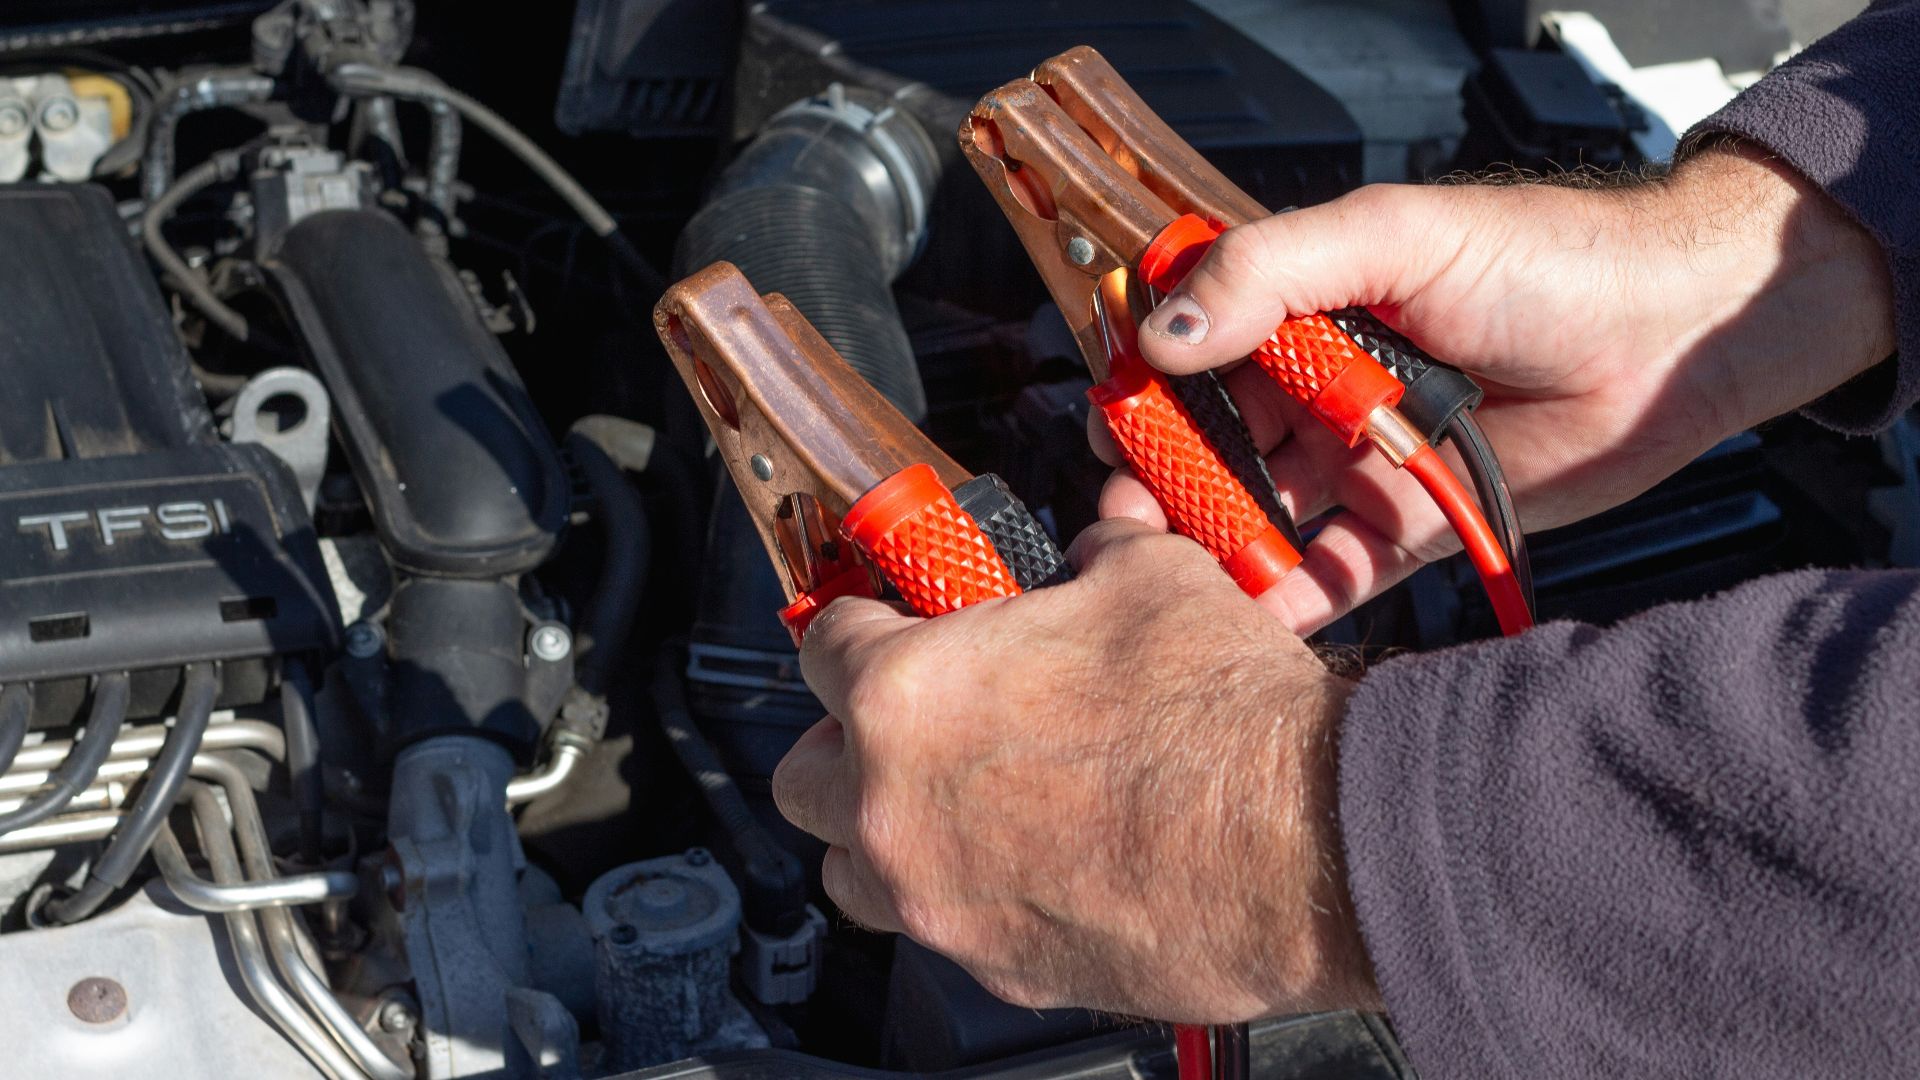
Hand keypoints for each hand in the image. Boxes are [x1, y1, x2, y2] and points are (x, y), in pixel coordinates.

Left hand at [772, 518, 1377, 1022]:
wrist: (1306, 842)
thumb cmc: (1224, 718)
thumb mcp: (1149, 577)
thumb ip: (1090, 558)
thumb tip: (1094, 549)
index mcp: (906, 694)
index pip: (821, 647)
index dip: (857, 625)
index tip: (879, 625)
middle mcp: (896, 807)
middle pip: (804, 775)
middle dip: (844, 741)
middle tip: (906, 719)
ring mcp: (940, 901)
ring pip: (852, 871)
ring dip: (884, 832)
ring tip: (953, 800)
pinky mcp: (999, 968)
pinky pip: (944, 929)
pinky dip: (967, 893)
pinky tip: (1035, 860)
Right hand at [1110, 144, 1894, 632]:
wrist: (1672, 335)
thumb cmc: (1548, 260)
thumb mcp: (1395, 236)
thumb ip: (1273, 272)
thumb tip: (1164, 332)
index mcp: (1301, 305)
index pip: (1191, 350)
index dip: (1145, 391)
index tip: (1116, 428)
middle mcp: (1318, 385)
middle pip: (1209, 443)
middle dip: (1164, 482)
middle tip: (1130, 522)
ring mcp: (1357, 458)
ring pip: (1258, 512)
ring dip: (1213, 545)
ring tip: (1175, 580)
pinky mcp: (1406, 525)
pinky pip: (1329, 570)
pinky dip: (1286, 597)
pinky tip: (1250, 615)